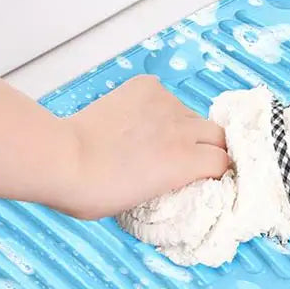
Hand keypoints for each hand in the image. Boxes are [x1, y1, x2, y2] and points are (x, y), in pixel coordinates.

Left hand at [57, 75, 227, 219]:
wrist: (65, 159)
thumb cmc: (96, 192)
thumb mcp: (144, 201)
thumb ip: (171, 183)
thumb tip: (176, 176)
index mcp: (186, 163)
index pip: (224, 161)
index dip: (215, 171)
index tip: (205, 176)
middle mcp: (182, 129)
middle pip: (217, 134)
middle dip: (208, 146)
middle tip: (186, 157)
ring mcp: (164, 104)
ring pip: (189, 114)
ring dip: (181, 127)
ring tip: (152, 138)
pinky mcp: (145, 87)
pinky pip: (163, 95)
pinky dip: (157, 107)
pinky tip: (136, 120)